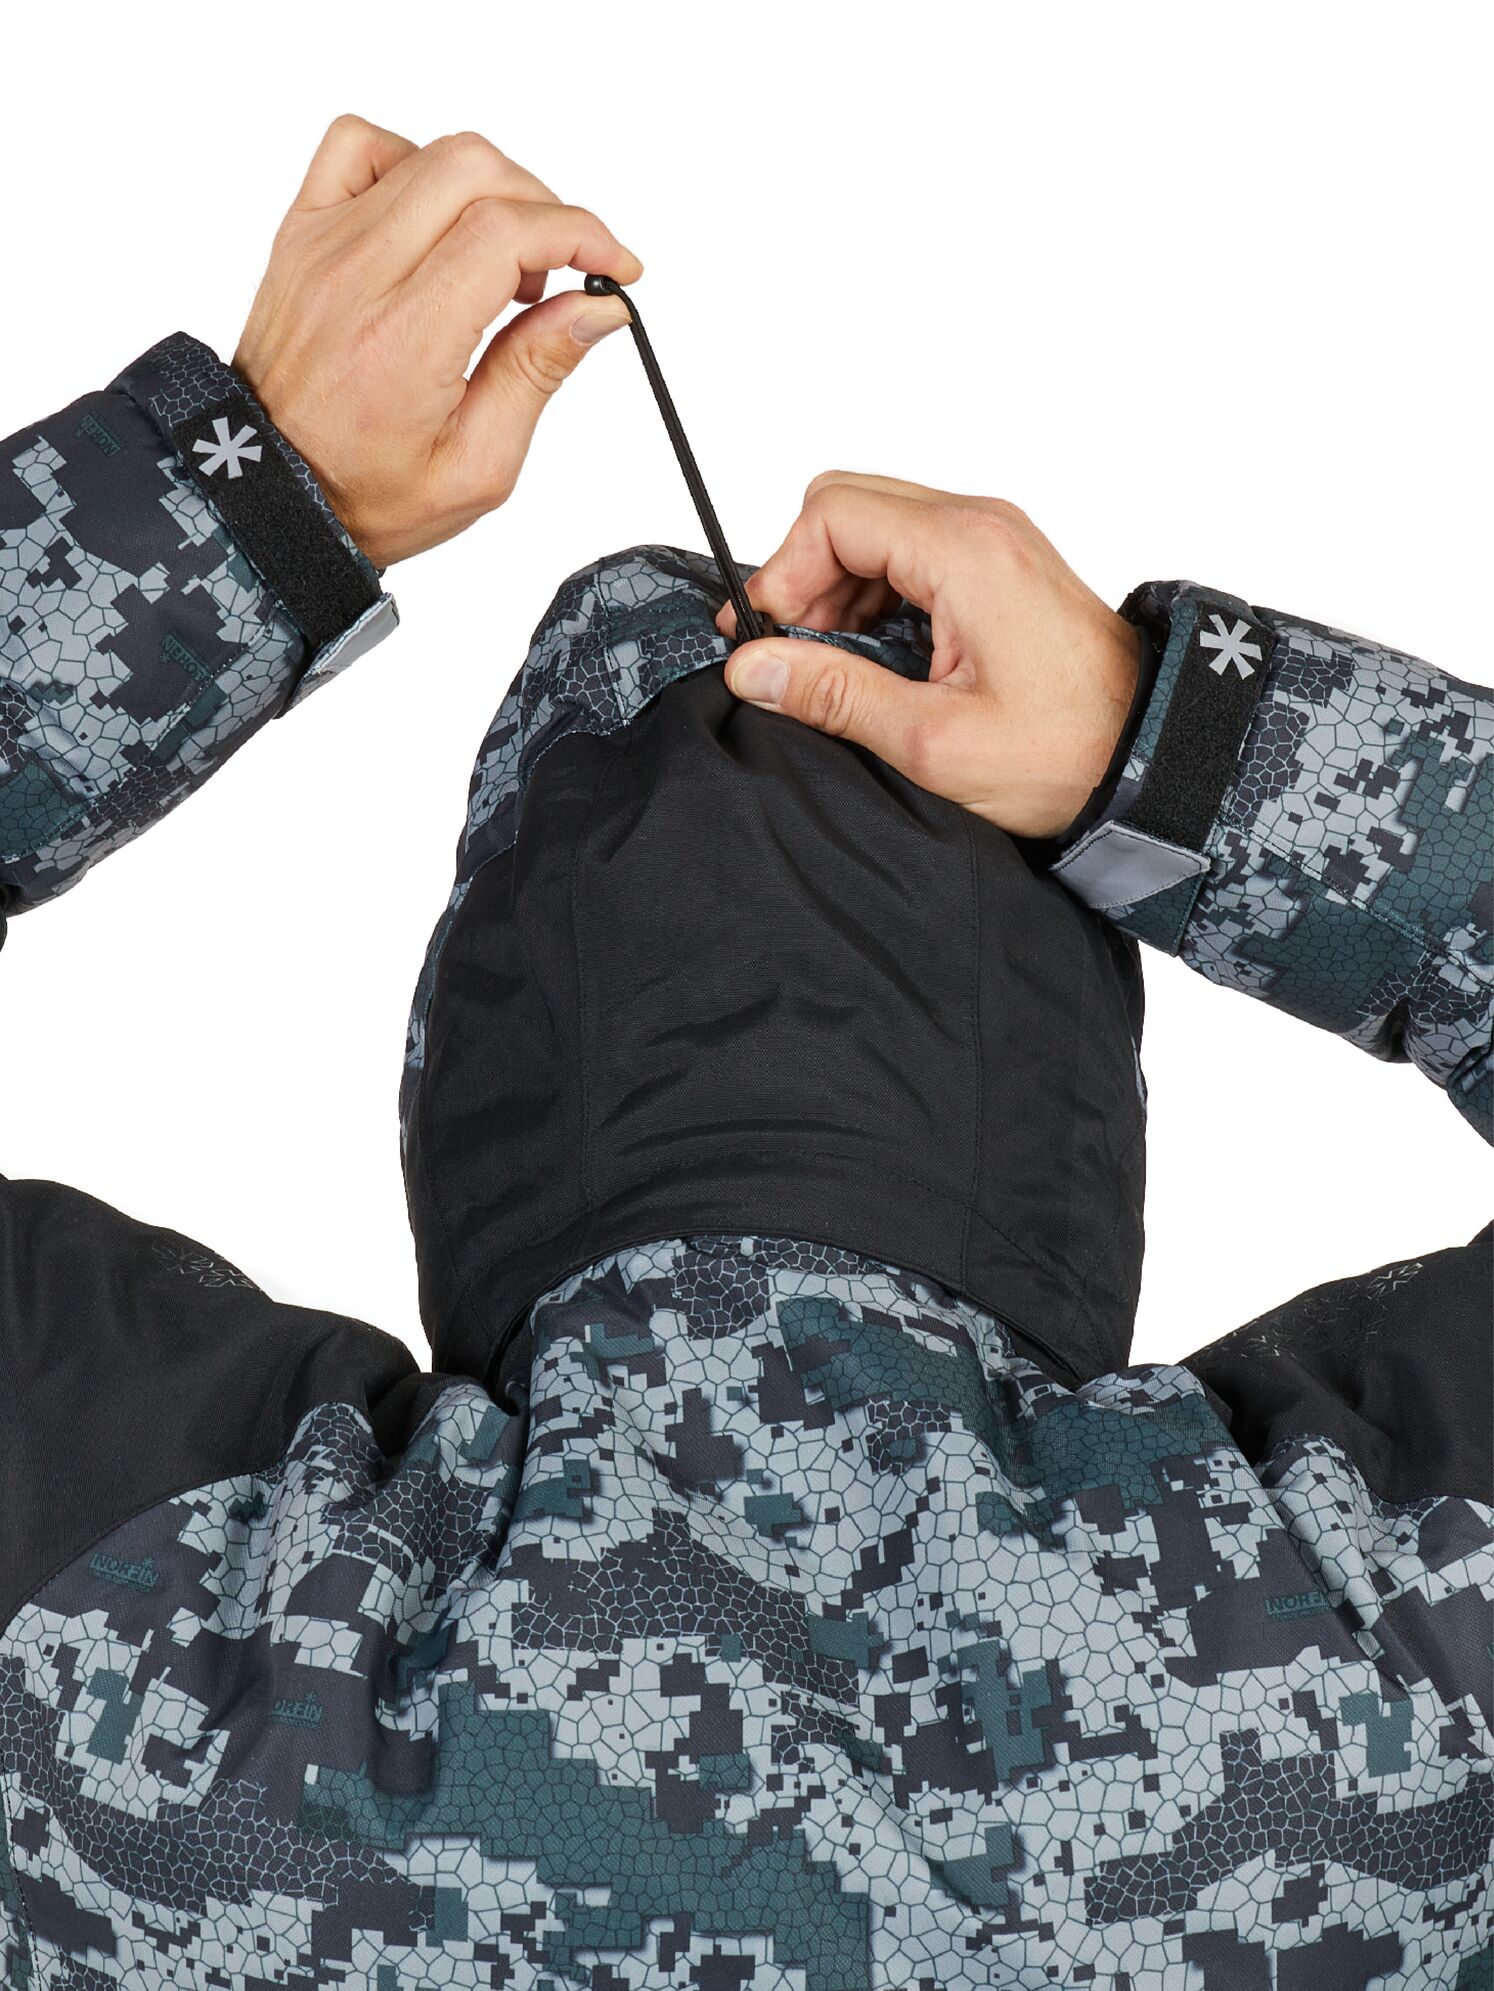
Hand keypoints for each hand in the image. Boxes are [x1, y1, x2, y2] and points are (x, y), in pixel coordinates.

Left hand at [234, 115, 642, 566]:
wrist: (270, 492)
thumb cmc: (368, 492)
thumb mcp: (477, 465)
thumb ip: (537, 373)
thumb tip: (598, 310)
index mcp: (407, 338)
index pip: (508, 232)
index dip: (581, 237)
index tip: (616, 267)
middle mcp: (359, 275)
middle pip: (476, 172)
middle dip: (544, 209)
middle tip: (559, 272)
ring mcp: (323, 243)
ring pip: (430, 154)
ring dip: (490, 192)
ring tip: (499, 263)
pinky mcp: (301, 232)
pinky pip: (360, 146)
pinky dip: (414, 164)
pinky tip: (434, 223)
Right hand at [718, 472, 1140, 839]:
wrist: (1151, 755)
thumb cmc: (1066, 751)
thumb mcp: (934, 741)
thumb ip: (835, 696)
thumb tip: (753, 669)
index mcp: (965, 551)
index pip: (831, 514)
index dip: (782, 575)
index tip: (765, 641)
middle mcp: (979, 525)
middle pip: (847, 506)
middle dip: (804, 578)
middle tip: (795, 655)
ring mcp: (991, 538)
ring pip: (874, 527)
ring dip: (836, 591)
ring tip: (836, 667)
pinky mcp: (997, 563)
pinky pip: (908, 551)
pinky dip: (874, 596)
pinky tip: (876, 659)